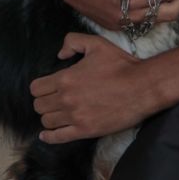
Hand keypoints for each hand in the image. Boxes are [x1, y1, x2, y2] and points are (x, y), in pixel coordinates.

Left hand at [30, 33, 165, 143]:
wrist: (142, 87)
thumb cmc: (120, 64)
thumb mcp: (96, 44)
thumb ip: (72, 41)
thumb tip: (60, 54)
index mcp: (65, 78)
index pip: (36, 88)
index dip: (40, 87)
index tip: (47, 87)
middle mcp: (65, 99)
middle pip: (39, 105)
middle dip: (44, 102)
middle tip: (53, 100)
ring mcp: (75, 116)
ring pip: (46, 121)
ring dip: (49, 117)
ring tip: (57, 113)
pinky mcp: (85, 131)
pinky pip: (59, 138)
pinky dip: (49, 137)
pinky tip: (45, 136)